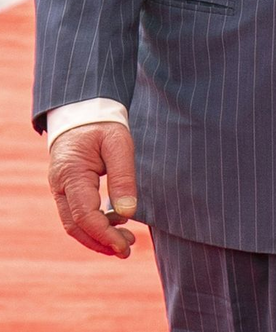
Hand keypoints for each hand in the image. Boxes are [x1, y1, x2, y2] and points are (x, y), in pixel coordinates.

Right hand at [48, 122, 138, 256]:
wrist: (84, 111)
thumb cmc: (104, 125)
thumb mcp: (119, 144)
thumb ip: (123, 177)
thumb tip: (129, 213)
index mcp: (71, 174)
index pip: (84, 215)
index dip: (104, 234)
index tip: (124, 246)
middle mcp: (60, 186)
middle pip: (75, 226)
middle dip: (100, 242)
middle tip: (128, 250)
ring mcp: (60, 189)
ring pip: (74, 224)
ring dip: (98, 236)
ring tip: (126, 241)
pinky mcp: (67, 189)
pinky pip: (77, 214)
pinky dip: (94, 224)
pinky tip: (116, 223)